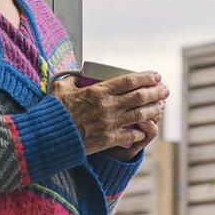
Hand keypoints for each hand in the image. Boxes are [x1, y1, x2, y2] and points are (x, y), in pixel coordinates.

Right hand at [51, 71, 169, 155]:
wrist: (49, 136)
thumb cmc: (54, 111)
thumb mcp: (62, 88)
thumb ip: (72, 79)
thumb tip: (78, 74)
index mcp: (98, 91)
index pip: (129, 81)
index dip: (145, 77)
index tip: (156, 76)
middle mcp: (108, 106)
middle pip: (139, 97)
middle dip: (155, 92)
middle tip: (165, 90)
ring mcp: (109, 124)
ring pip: (139, 115)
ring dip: (154, 110)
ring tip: (162, 106)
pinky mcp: (108, 140)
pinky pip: (131, 135)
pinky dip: (141, 131)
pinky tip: (147, 128)